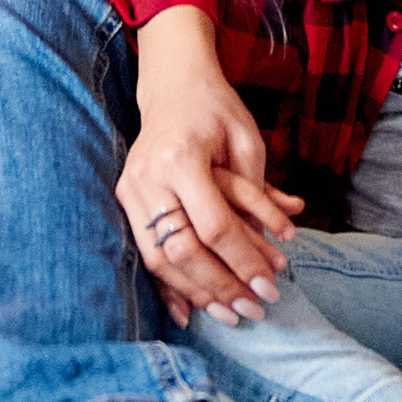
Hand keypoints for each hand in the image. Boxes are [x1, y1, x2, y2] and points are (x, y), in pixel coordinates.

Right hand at [119, 11, 303, 326]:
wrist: (173, 86)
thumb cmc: (217, 110)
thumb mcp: (248, 141)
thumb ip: (259, 195)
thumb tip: (277, 249)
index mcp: (182, 157)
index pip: (214, 226)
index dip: (244, 261)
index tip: (272, 286)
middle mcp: (149, 177)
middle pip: (182, 250)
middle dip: (221, 285)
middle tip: (254, 309)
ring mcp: (130, 190)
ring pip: (158, 259)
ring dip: (196, 293)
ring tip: (230, 315)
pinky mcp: (124, 199)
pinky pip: (142, 254)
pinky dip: (166, 286)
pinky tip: (187, 313)